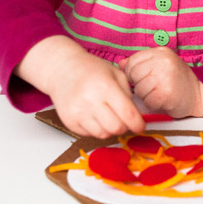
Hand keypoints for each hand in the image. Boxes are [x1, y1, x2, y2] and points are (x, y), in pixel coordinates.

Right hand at [15, 35, 144, 137]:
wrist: (61, 69)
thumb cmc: (91, 69)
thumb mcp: (115, 74)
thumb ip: (128, 95)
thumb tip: (137, 117)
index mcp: (105, 86)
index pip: (127, 114)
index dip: (138, 124)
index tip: (140, 127)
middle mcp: (90, 101)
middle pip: (116, 128)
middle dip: (124, 126)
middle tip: (123, 119)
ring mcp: (77, 113)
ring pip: (103, 135)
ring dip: (110, 129)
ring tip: (107, 115)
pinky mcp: (68, 121)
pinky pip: (90, 134)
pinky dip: (96, 128)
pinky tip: (93, 115)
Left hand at [119, 47, 202, 117]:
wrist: (201, 93)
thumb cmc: (178, 80)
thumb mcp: (161, 65)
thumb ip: (141, 63)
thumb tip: (120, 63)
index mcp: (160, 52)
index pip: (132, 61)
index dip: (133, 73)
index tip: (144, 78)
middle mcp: (163, 61)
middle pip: (133, 75)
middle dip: (139, 85)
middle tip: (153, 87)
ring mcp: (165, 77)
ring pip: (139, 90)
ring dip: (146, 96)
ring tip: (159, 93)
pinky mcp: (166, 94)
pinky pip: (147, 102)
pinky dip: (152, 105)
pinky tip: (162, 101)